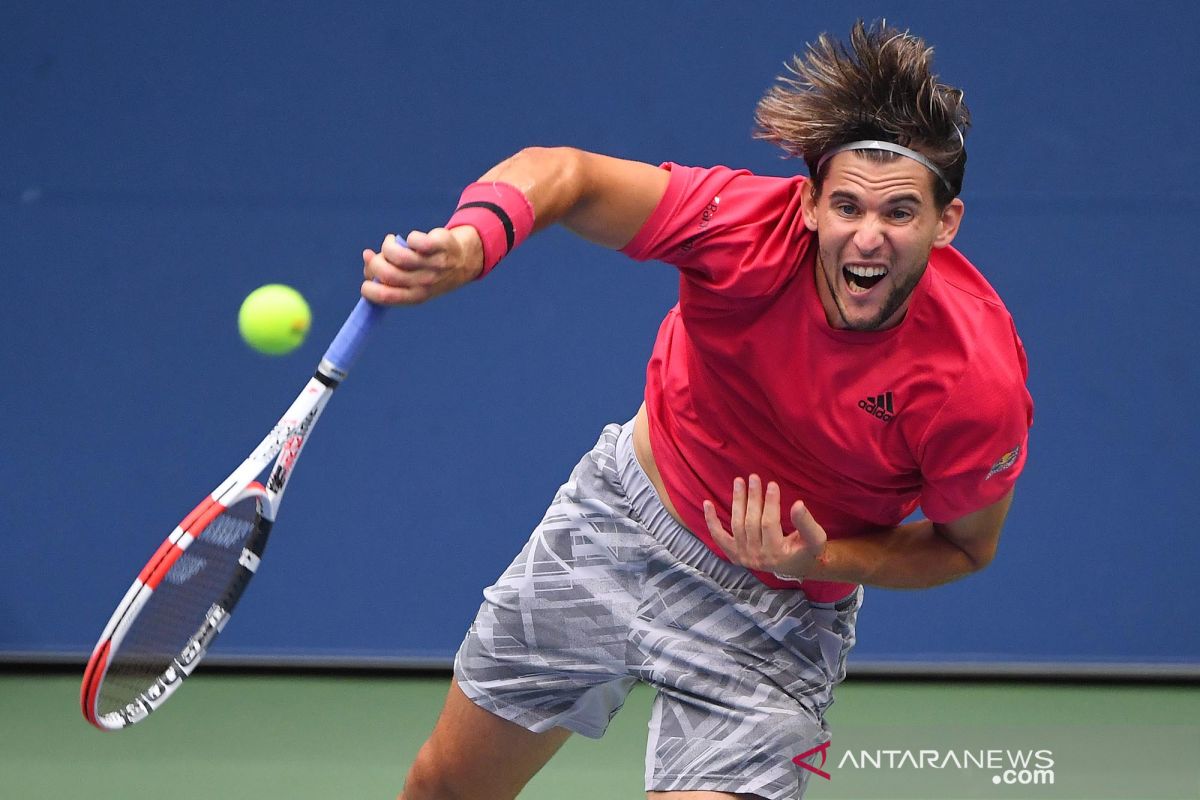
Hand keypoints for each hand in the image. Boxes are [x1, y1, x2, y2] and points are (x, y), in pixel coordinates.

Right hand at [361, 227, 484, 304]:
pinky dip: (410, 237)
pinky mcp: (440, 246)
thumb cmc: (427, 271)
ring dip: (388, 246)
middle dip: (375, 262)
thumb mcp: (409, 281)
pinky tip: (411, 239)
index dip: (369, 287)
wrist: (463, 260)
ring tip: (391, 242)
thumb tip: (367, 255)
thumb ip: (385, 274)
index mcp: (415, 297)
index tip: (369, 276)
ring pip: (399, 256)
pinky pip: (416, 240)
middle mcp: (425, 284)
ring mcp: (433, 265)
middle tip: (380, 255)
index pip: (385, 297)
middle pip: (387, 274)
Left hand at [703, 475, 826, 579]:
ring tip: (739, 482)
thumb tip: (798, 504)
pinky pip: (719, 537)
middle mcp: (756, 557)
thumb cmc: (807, 550)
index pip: (769, 523)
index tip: (772, 484)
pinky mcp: (734, 554)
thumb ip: (806, 523)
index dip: (770, 503)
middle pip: (751, 522)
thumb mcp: (814, 538)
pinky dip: (711, 521)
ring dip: (737, 502)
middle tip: (753, 478)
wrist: (796, 566)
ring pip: (737, 525)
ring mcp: (743, 556)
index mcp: (776, 554)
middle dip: (752, 498)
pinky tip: (707, 503)